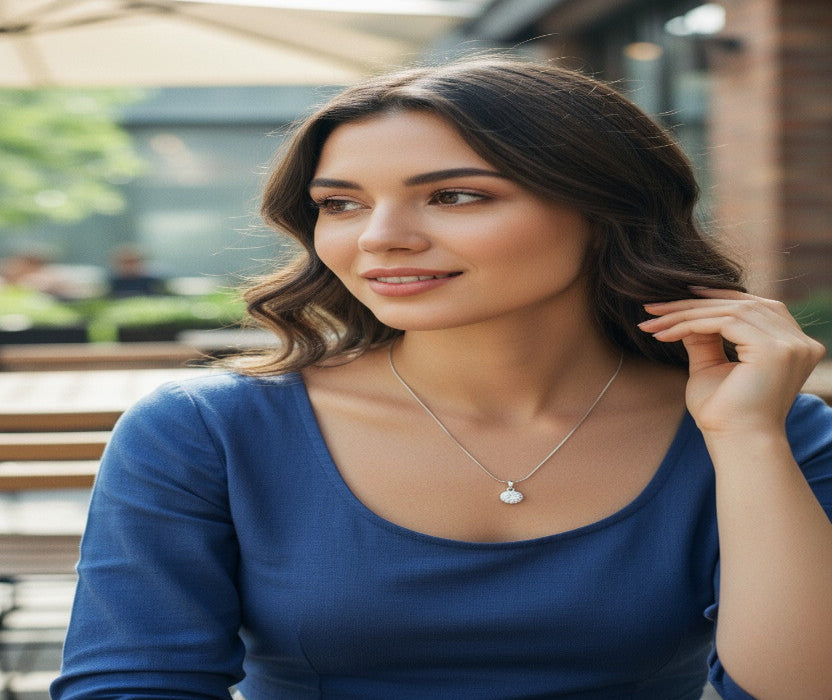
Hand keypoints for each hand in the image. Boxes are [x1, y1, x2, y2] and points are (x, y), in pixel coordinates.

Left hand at [639, 288, 825, 433]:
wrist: (735, 444)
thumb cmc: (723, 414)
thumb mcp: (711, 367)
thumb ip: (704, 339)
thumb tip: (686, 312)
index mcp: (793, 345)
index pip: (754, 307)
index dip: (716, 297)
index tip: (678, 298)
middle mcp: (800, 342)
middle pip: (741, 304)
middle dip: (692, 304)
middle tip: (653, 308)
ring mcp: (791, 344)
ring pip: (729, 311)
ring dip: (685, 313)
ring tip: (653, 323)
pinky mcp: (774, 350)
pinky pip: (724, 323)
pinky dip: (690, 324)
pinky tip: (664, 333)